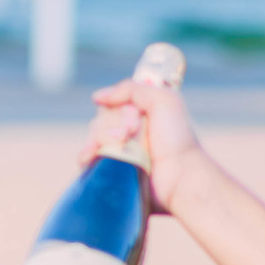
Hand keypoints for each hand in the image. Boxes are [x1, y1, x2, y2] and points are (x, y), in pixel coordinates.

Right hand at [84, 79, 204, 214]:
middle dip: (114, 122)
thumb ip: (131, 89)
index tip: (135, 114)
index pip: (112, 103)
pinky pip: (86, 157)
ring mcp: (117, 152)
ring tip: (123, 142)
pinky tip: (93, 153)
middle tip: (133, 130)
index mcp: (139, 116)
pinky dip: (86, 153)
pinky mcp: (109, 170)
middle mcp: (126, 133)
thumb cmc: (176, 137)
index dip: (120, 106)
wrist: (179, 174)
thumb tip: (96, 98)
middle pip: (101, 118)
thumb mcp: (163, 99)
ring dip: (104, 136)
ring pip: (93, 136)